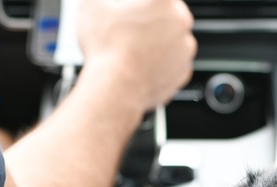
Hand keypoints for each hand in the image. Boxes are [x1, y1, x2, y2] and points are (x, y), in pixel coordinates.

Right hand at [78, 0, 196, 109]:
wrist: (115, 87)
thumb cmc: (107, 47)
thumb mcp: (92, 6)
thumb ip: (101, 1)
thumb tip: (102, 4)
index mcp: (164, 1)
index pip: (156, 0)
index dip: (140, 5)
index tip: (129, 10)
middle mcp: (181, 22)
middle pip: (167, 16)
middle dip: (150, 20)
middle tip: (130, 28)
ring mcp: (184, 49)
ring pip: (172, 40)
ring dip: (156, 42)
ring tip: (133, 49)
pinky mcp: (183, 72)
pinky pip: (172, 64)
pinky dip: (159, 65)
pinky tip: (141, 65)